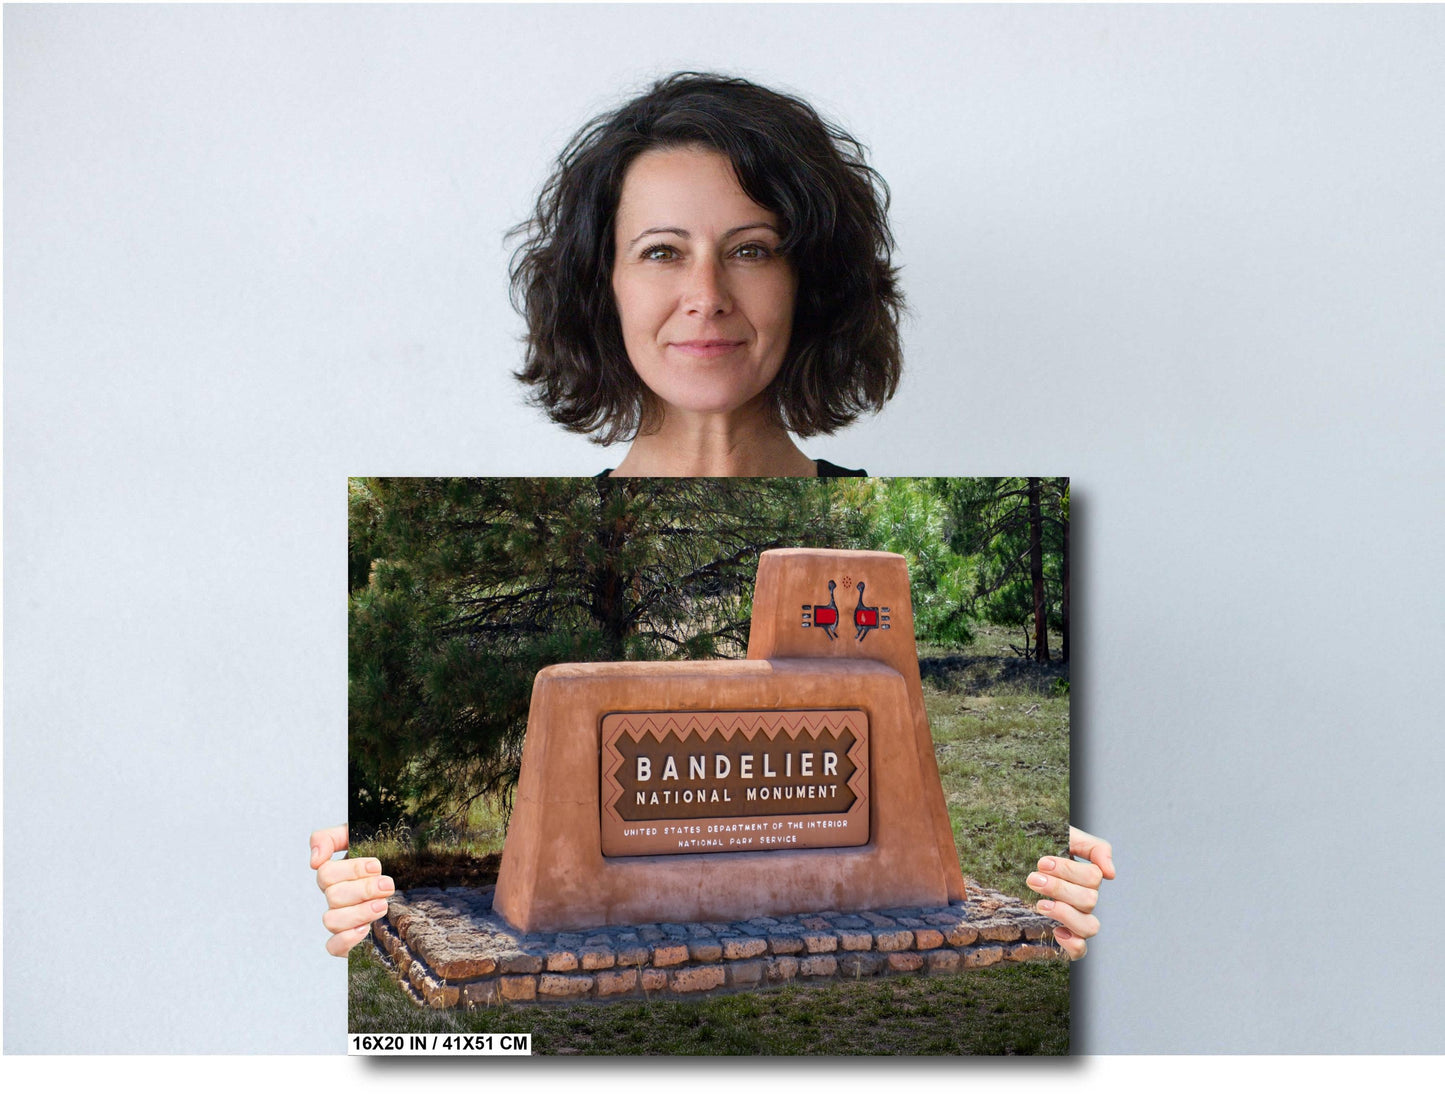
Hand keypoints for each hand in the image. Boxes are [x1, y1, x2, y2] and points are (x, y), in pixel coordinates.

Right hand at [310, 825, 393, 956]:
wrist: (408, 873)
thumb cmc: (384, 852)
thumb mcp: (360, 835)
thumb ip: (331, 837)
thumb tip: (314, 861)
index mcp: (335, 873)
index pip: (326, 873)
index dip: (351, 870)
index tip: (377, 866)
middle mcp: (335, 896)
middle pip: (333, 896)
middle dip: (363, 890)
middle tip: (388, 885)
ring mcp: (341, 918)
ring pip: (331, 920)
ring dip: (358, 912)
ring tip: (383, 905)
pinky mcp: (349, 940)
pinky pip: (333, 947)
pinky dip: (347, 939)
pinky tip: (366, 929)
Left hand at [1029, 826, 1114, 960]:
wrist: (1014, 858)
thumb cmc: (1041, 848)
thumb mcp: (1067, 836)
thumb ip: (1094, 847)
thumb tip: (1111, 874)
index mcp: (1087, 877)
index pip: (1093, 877)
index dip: (1068, 870)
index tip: (1042, 862)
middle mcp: (1084, 900)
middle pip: (1089, 900)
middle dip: (1059, 888)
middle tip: (1033, 879)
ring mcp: (1075, 920)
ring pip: (1089, 927)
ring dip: (1065, 914)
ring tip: (1040, 903)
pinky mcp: (1063, 937)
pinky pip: (1080, 951)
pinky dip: (1073, 945)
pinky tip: (1056, 931)